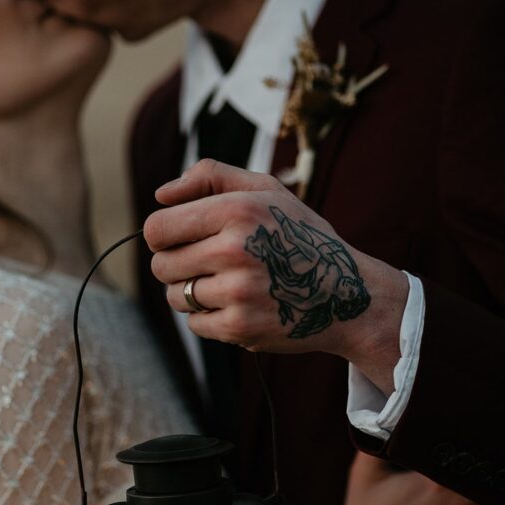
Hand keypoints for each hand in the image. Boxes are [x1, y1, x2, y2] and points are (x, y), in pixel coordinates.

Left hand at [144, 159, 407, 392]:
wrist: (347, 295)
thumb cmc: (300, 237)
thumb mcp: (266, 191)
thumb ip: (211, 177)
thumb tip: (161, 194)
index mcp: (237, 210)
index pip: (157, 228)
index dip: (162, 235)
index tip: (180, 239)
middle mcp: (236, 249)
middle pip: (161, 265)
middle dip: (176, 265)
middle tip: (207, 263)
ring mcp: (238, 292)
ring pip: (175, 296)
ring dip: (192, 292)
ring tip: (226, 284)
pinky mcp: (241, 327)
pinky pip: (195, 324)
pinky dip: (210, 317)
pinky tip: (239, 305)